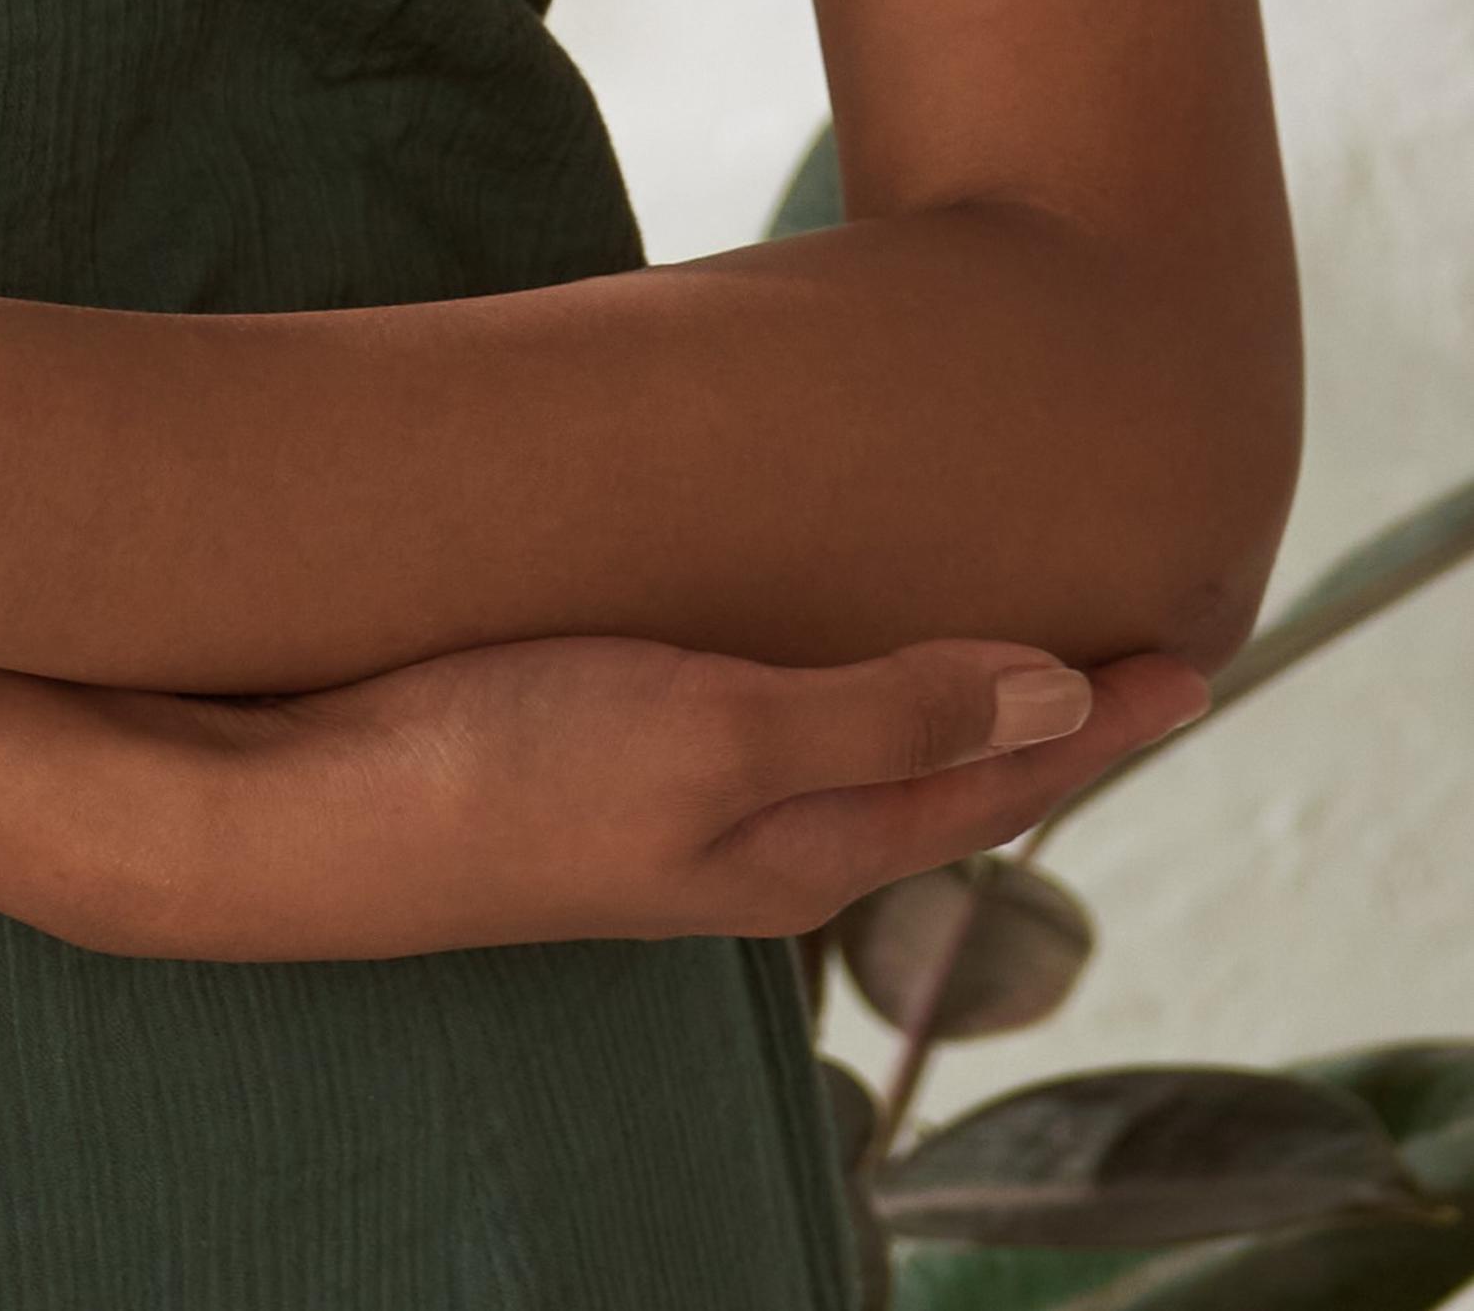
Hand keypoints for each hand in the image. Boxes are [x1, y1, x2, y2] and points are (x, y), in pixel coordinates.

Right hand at [92, 625, 1210, 966]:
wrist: (279, 809)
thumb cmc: (494, 766)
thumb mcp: (714, 734)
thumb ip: (888, 713)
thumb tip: (1065, 702)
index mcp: (800, 846)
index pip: (996, 778)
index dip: (1100, 713)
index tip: (1197, 653)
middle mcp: (748, 839)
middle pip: (933, 771)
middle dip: (1032, 712)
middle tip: (1119, 640)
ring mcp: (664, 804)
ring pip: (843, 748)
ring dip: (927, 692)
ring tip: (989, 635)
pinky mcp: (587, 755)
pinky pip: (753, 718)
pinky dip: (820, 676)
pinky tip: (795, 630)